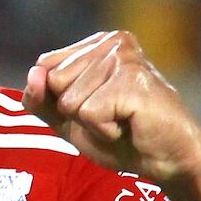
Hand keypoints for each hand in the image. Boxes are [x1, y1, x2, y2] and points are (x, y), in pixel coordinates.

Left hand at [23, 30, 200, 193]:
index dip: (60, 100)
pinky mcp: (132, 79)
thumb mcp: (68, 119)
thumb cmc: (123, 137)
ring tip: (122, 120)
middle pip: (54, 81)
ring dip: (91, 123)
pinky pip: (88, 114)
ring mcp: (123, 57)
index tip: (96, 107)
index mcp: (98, 43)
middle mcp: (112, 41)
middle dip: (75, 112)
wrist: (167, 159)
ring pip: (69, 100)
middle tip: (112, 116)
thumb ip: (41, 98)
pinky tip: (129, 124)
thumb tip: (33, 73)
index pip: (45, 66)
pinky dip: (104, 130)